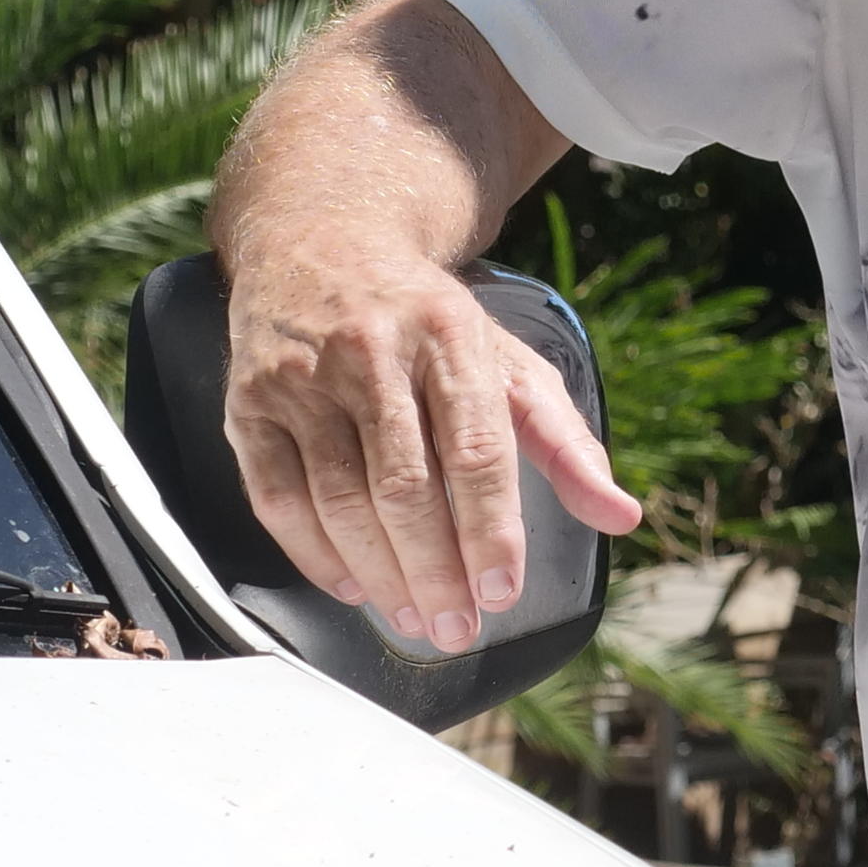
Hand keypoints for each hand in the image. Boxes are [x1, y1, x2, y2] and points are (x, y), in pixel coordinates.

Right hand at [218, 235, 641, 652]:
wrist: (321, 238)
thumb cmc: (425, 320)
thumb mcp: (508, 362)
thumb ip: (565, 443)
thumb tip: (620, 515)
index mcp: (448, 337)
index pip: (475, 450)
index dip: (490, 530)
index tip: (502, 592)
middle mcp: (371, 351)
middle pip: (404, 486)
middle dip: (435, 570)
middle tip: (458, 628)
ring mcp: (302, 377)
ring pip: (339, 499)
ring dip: (380, 575)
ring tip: (414, 619)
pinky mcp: (247, 402)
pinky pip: (277, 497)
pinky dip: (314, 555)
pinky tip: (352, 586)